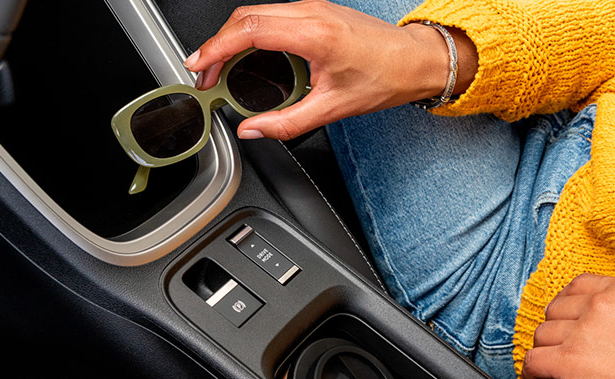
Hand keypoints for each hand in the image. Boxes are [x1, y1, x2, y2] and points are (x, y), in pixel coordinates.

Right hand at [184, 0, 476, 140]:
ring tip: (221, 67)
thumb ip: (287, 123)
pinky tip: (248, 55)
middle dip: (217, 44)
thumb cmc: (386, 78)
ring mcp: (314, 8)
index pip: (249, 31)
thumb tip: (253, 130)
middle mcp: (311, 13)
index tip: (199, 66)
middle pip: (246, 17)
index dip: (216, 48)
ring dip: (233, 37)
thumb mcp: (333, 109)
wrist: (415, 60)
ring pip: (257, 13)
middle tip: (205, 74)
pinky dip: (252, 32)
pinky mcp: (317, 11)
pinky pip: (273, 15)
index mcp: (314, 34)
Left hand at [522, 273, 614, 378]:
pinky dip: (531, 370)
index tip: (563, 317)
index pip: (577, 285)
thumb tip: (596, 328)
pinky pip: (535, 360)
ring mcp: (583, 331)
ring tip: (551, 365)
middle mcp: (599, 305)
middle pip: (555, 310)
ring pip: (542, 335)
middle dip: (555, 329)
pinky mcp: (571, 359)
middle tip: (559, 345)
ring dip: (544, 350)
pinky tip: (538, 377)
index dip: (565, 304)